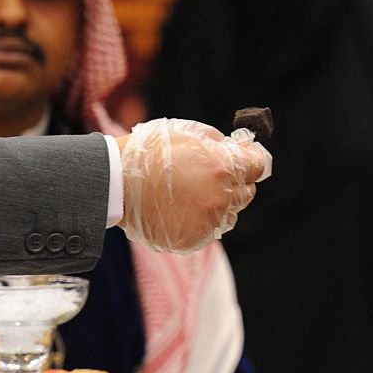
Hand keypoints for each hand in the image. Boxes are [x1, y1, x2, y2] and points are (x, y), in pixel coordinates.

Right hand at [117, 118, 271, 252]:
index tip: (247, 157)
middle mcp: (221, 197)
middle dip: (234, 181)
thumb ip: (221, 143)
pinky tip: (178, 208)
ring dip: (217, 202)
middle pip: (246, 191)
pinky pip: (209, 229)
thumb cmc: (149, 151)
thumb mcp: (188, 133)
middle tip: (208, 173)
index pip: (259, 166)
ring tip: (186, 192)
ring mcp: (209, 221)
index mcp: (224, 167)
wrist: (113, 182)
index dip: (253, 160)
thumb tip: (243, 148)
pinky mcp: (194, 239)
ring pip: (229, 212)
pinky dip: (200, 220)